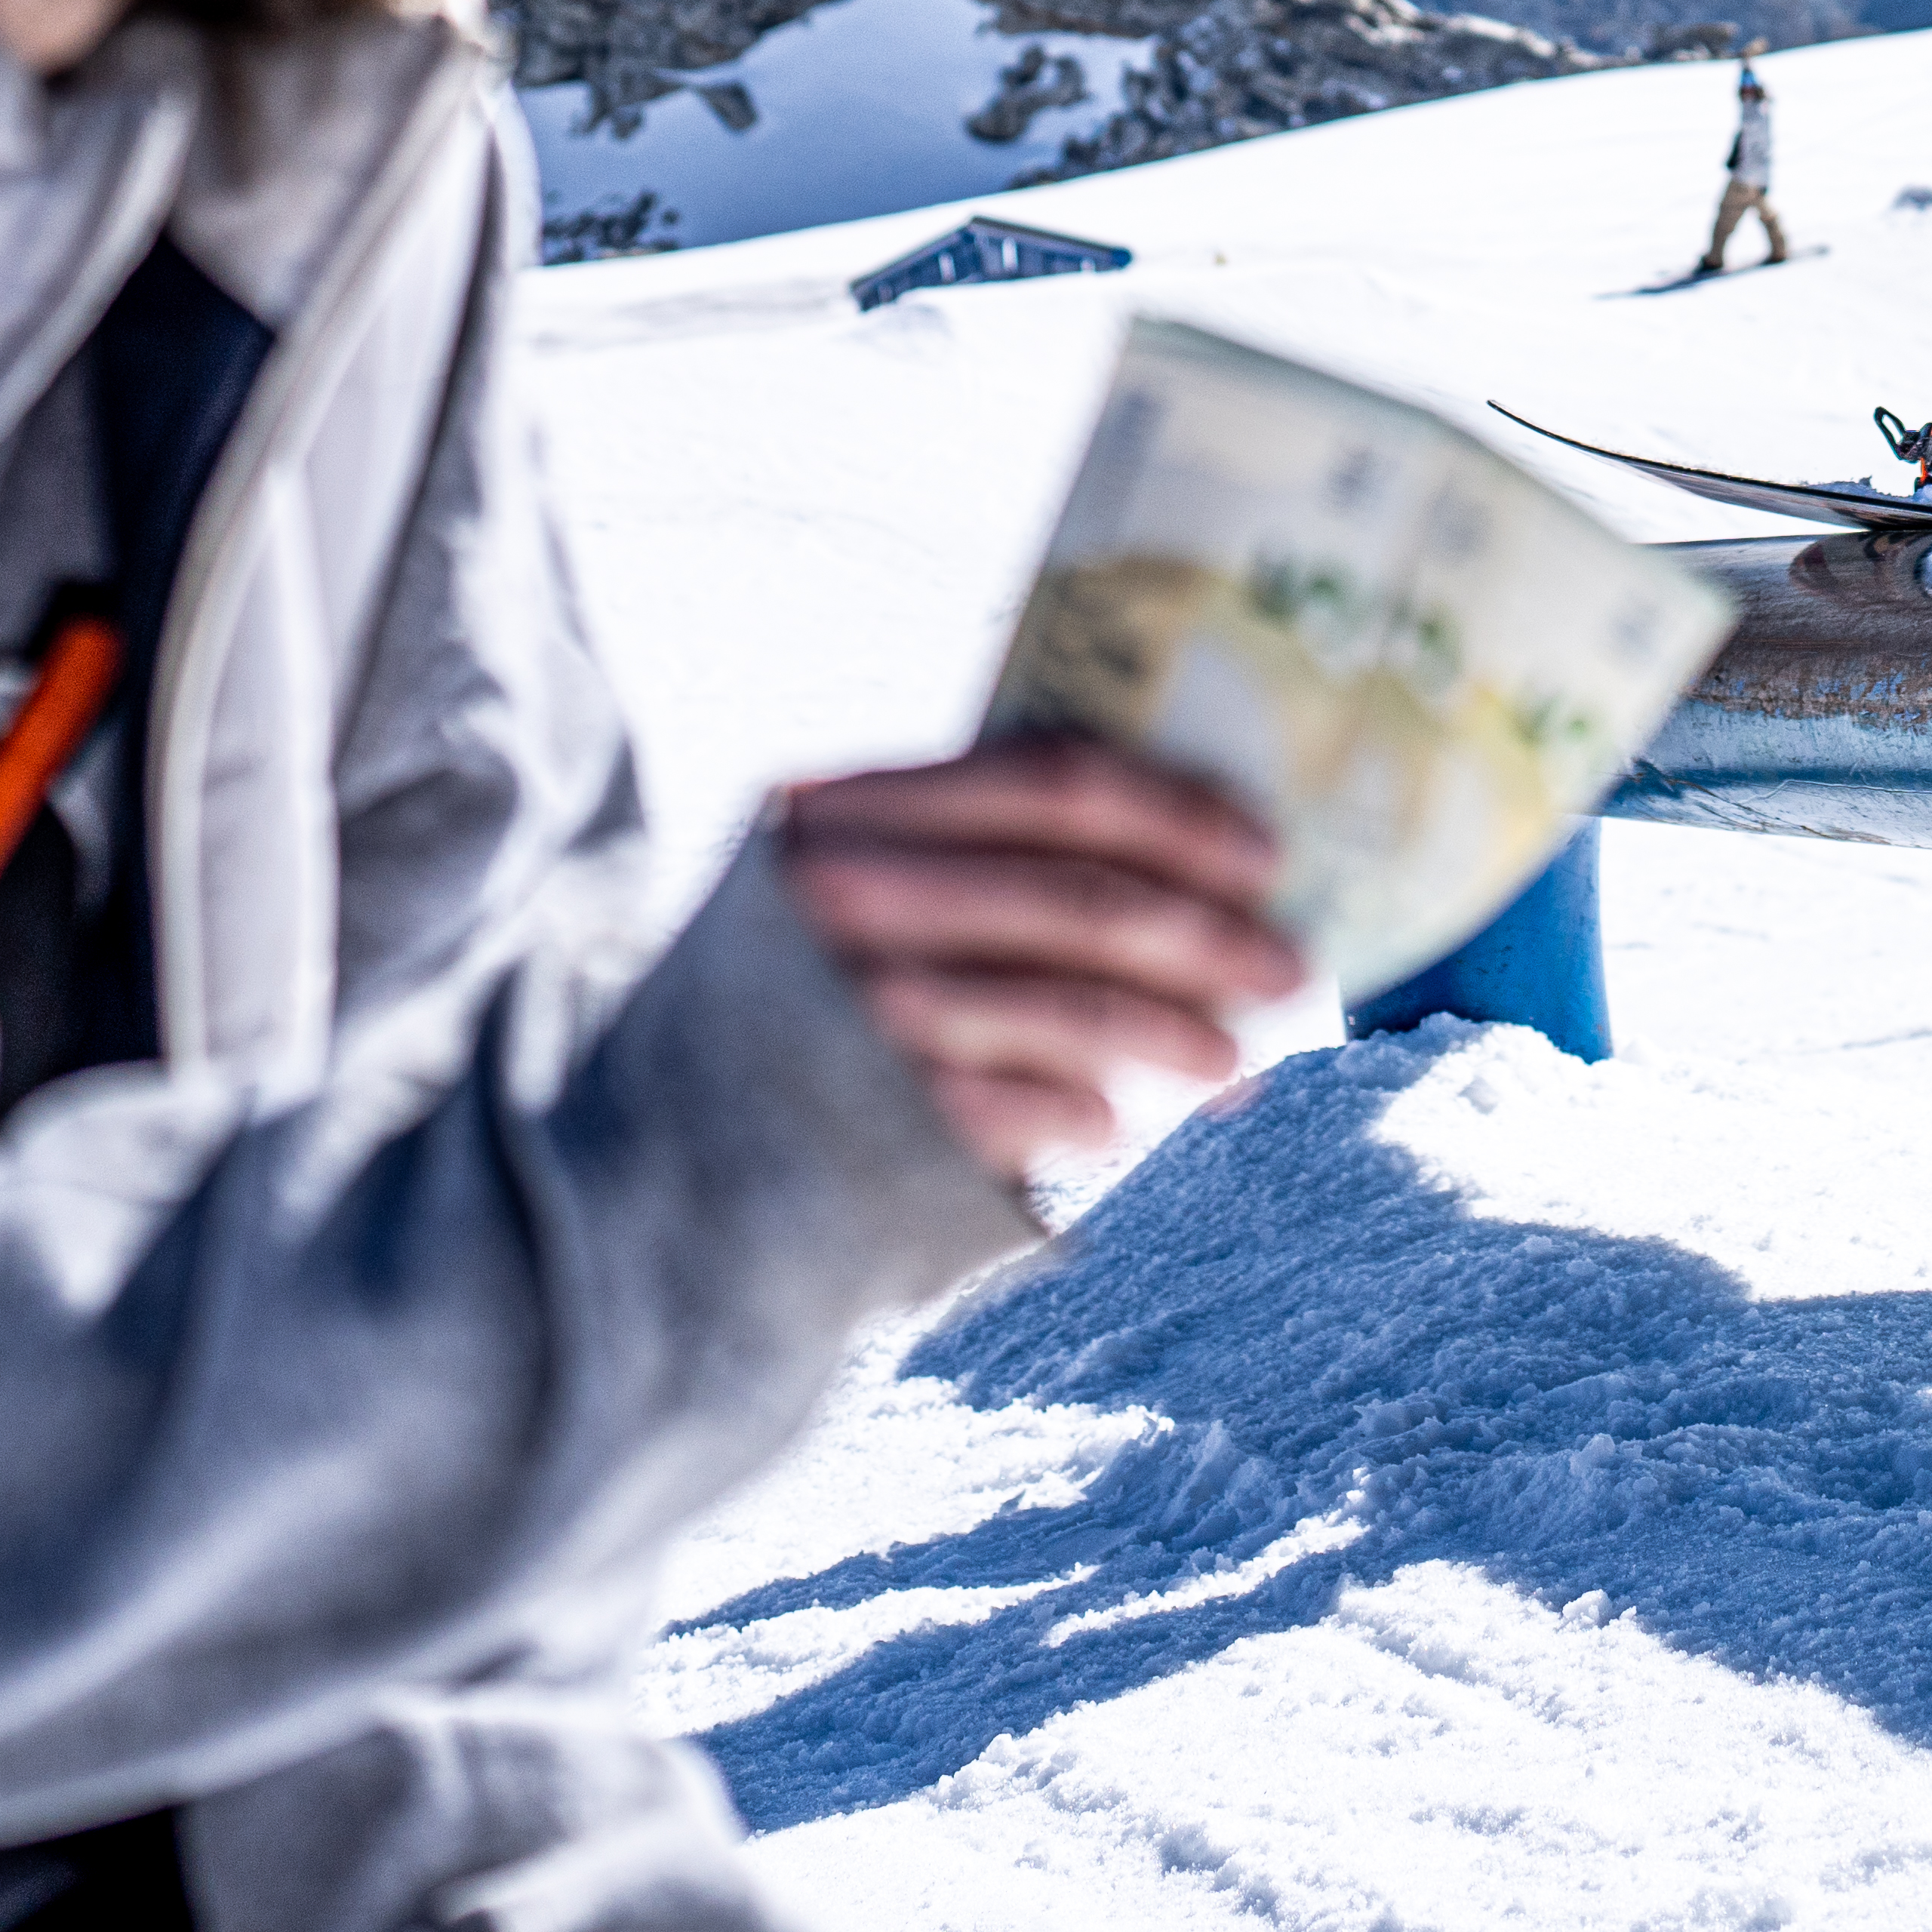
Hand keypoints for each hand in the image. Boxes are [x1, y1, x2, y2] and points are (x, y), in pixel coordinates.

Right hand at [773, 737, 1300, 1178]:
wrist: (642, 1154)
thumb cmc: (780, 1003)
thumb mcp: (835, 888)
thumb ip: (953, 854)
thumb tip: (1169, 869)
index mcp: (847, 805)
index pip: (1046, 778)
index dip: (1173, 808)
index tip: (1262, 850)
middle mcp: (843, 890)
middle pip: (1074, 893)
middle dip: (1204, 933)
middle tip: (1289, 969)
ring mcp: (850, 1004)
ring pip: (1062, 1003)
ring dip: (1171, 1035)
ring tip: (1236, 1065)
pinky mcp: (860, 1112)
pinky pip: (1009, 1106)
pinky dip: (1081, 1112)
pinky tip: (1122, 1123)